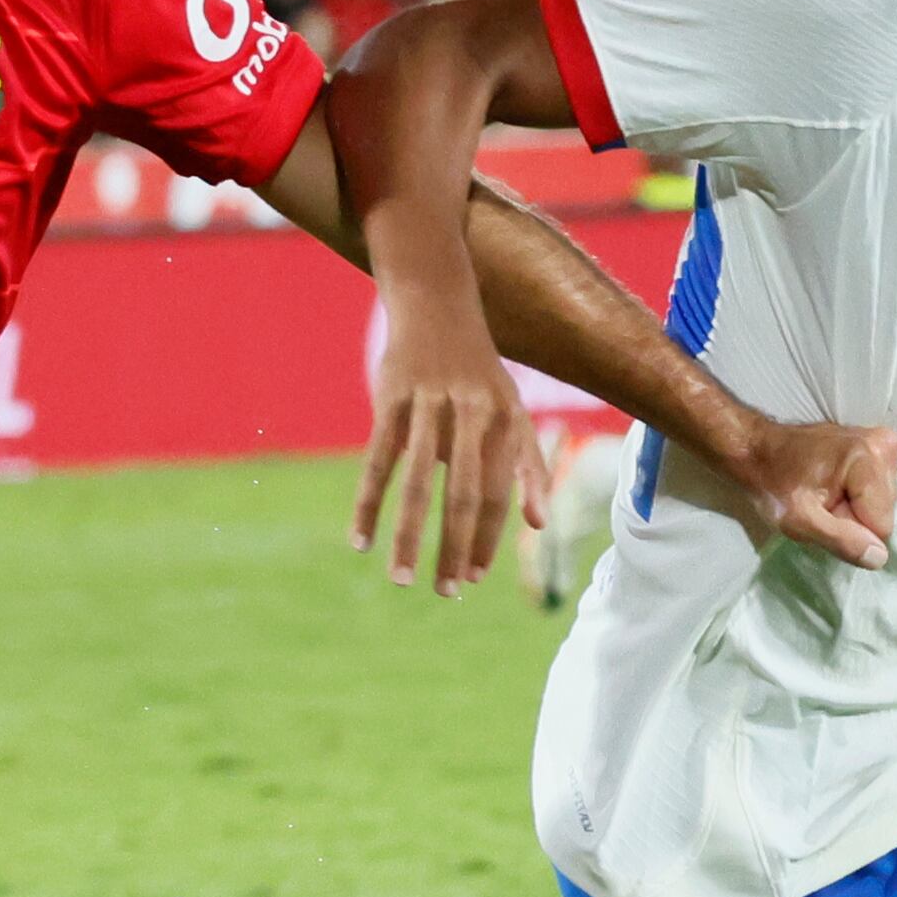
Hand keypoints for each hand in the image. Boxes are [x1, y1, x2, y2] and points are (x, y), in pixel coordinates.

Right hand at [351, 295, 538, 597]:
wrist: (436, 303)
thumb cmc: (477, 372)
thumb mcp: (510, 411)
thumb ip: (525, 465)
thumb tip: (537, 525)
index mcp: (505, 420)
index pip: (498, 492)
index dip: (488, 538)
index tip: (475, 578)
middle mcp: (471, 413)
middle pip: (463, 494)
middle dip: (455, 548)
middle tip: (444, 592)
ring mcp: (429, 404)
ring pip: (417, 483)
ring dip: (409, 537)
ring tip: (401, 578)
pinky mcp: (391, 399)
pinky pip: (377, 461)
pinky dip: (367, 504)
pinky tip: (360, 540)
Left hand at [726, 415, 896, 570]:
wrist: (758, 450)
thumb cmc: (774, 485)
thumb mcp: (800, 522)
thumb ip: (841, 541)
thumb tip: (879, 557)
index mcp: (868, 459)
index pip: (882, 525)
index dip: (851, 530)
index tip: (823, 513)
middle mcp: (885, 446)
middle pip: (884, 511)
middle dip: (855, 516)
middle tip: (822, 503)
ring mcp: (884, 442)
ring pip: (883, 501)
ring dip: (855, 505)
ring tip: (825, 491)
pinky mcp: (880, 444)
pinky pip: (879, 487)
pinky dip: (858, 493)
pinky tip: (835, 483)